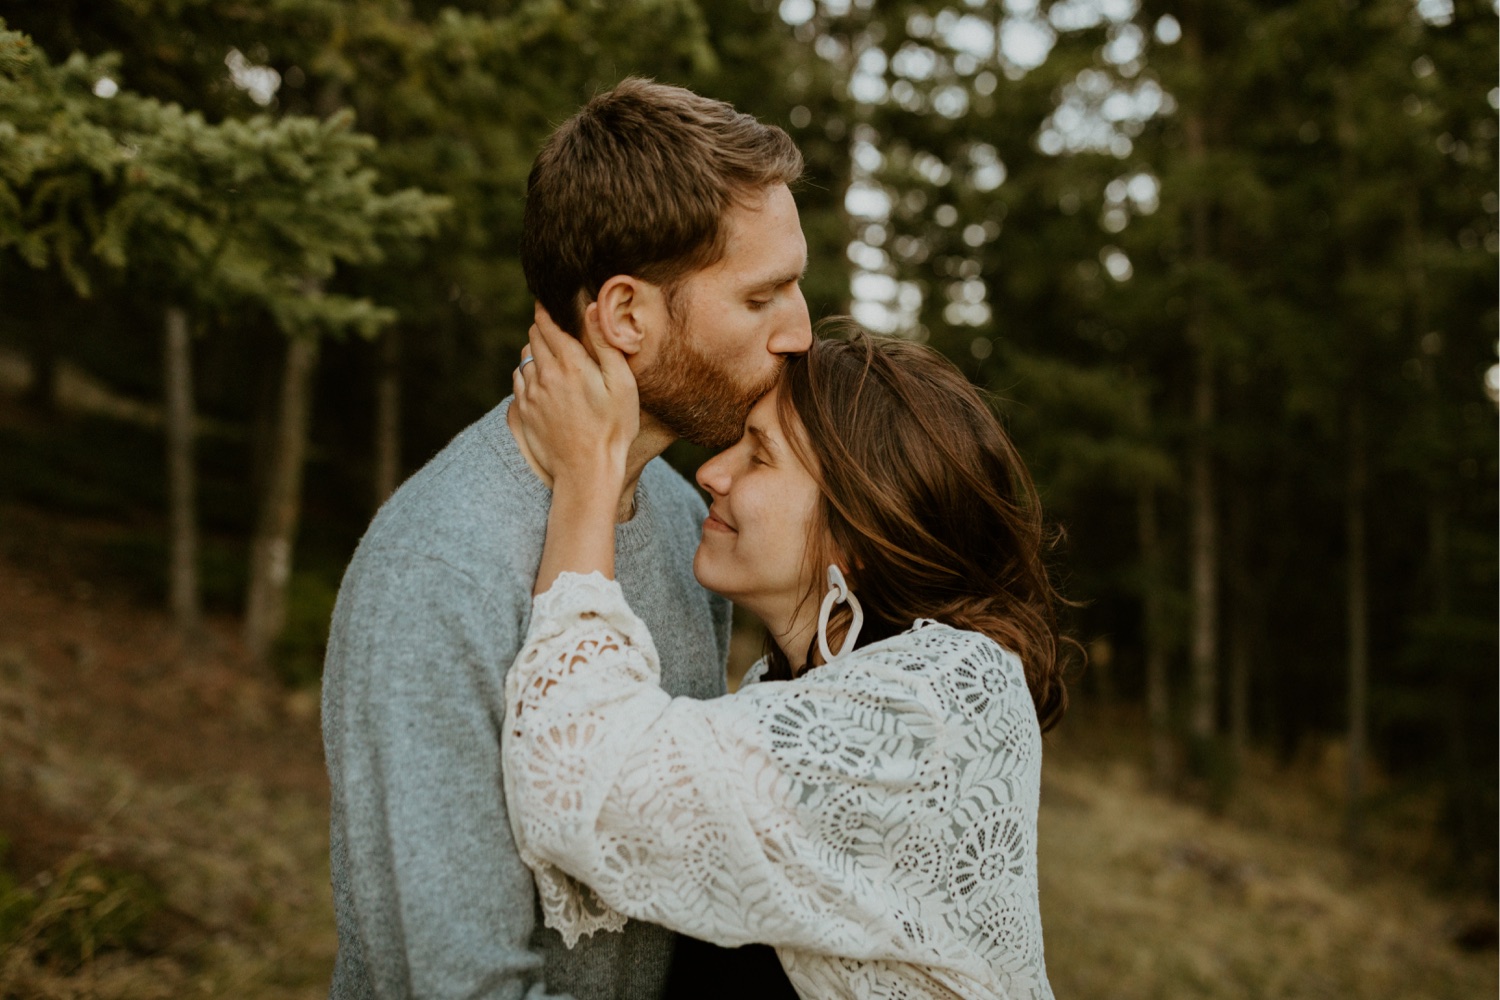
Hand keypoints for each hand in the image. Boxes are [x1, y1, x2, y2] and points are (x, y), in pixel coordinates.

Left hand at [513, 303, 639, 488]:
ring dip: (534, 350)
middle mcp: (544, 374)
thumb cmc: (613, 429)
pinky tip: (540, 378)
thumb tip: (591, 307)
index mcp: (570, 363)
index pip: (547, 324)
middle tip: (553, 324)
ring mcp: (530, 393)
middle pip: (533, 337)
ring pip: (524, 357)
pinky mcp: (523, 411)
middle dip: (542, 327)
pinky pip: (519, 380)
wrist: (586, 471)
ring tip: (549, 352)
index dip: (546, 310)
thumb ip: (605, 344)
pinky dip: (527, 372)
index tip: (548, 303)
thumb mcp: (622, 384)